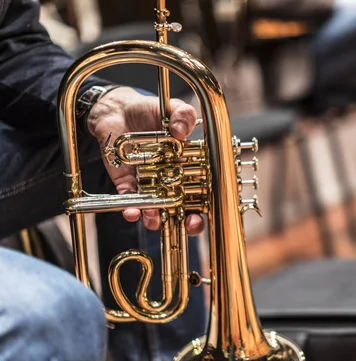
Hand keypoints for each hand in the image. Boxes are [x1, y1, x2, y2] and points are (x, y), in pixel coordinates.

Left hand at [87, 87, 203, 234]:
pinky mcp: (128, 184)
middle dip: (185, 223)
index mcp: (189, 166)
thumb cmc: (150, 111)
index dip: (203, 209)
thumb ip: (183, 116)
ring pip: (156, 211)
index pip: (201, 194)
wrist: (119, 110)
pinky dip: (132, 211)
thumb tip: (182, 131)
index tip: (201, 214)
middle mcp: (171, 180)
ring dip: (156, 219)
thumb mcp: (172, 109)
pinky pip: (131, 202)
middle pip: (182, 209)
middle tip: (186, 224)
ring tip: (154, 218)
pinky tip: (132, 213)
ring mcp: (150, 184)